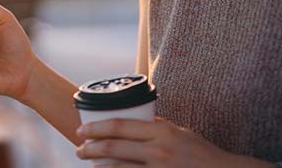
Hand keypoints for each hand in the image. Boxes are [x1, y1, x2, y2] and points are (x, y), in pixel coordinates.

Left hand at [75, 117, 274, 166]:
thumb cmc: (202, 154)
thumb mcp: (180, 132)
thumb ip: (159, 126)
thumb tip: (138, 119)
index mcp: (162, 132)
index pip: (120, 126)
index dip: (97, 128)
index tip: (82, 130)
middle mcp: (158, 151)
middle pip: (114, 148)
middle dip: (91, 148)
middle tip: (78, 149)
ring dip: (99, 166)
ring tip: (88, 163)